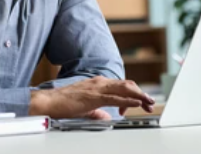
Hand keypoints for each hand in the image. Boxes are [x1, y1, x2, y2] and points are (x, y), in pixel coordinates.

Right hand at [29, 76, 154, 119]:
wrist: (49, 102)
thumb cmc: (64, 104)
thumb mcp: (85, 108)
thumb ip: (97, 112)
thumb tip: (107, 117)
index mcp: (98, 84)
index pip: (121, 86)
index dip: (134, 94)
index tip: (140, 103)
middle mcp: (99, 82)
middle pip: (127, 85)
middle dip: (141, 93)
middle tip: (150, 103)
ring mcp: (97, 88)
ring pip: (124, 89)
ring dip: (139, 96)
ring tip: (149, 102)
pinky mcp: (94, 97)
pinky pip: (115, 97)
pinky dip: (128, 100)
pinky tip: (136, 103)